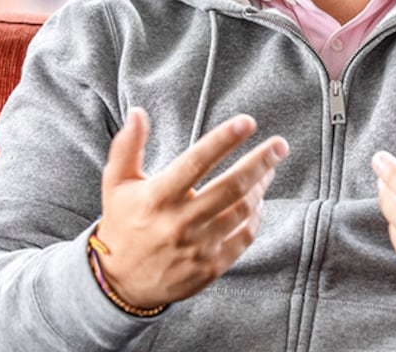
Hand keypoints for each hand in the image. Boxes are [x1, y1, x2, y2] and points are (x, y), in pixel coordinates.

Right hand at [95, 108, 288, 308]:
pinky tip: (258, 202)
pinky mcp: (210, 267)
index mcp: (157, 197)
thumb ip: (127, 147)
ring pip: (242, 210)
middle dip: (261, 162)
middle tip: (280, 145)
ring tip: (269, 169)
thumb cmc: (122, 225)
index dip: (223, 140)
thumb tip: (137, 113)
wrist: (120, 283)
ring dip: (261, 186)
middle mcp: (179, 222)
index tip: (247, 122)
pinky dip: (255, 217)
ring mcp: (197, 247)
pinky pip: (244, 237)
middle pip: (231, 186)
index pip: (196, 162)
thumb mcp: (116, 184)